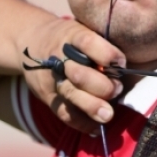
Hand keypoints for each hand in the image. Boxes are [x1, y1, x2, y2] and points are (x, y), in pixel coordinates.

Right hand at [21, 19, 125, 133]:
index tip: (121, 63)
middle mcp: (59, 57)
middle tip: (117, 89)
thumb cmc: (68, 38)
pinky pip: (65, 113)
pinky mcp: (48, 97)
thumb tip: (128, 59)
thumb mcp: (81, 28)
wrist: (29, 42)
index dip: (107, 54)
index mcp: (71, 36)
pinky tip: (96, 128)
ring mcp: (53, 79)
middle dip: (102, 86)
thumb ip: (100, 42)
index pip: (88, 43)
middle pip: (79, 74)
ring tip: (107, 115)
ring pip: (72, 95)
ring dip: (92, 106)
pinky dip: (81, 123)